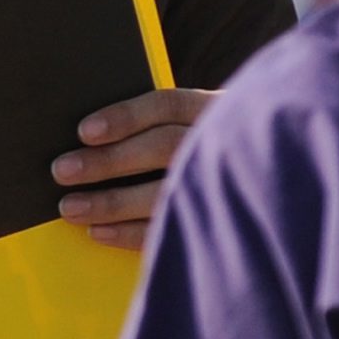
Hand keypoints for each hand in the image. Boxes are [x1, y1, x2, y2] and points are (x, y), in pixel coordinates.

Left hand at [52, 86, 213, 249]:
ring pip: (166, 193)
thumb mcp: (190, 128)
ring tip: (71, 207)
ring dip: (112, 202)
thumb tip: (87, 140)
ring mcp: (226, 187)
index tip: (84, 131)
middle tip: (62, 170)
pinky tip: (99, 231)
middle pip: (163, 147)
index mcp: (214, 109)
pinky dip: (130, 233)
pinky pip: (171, 231)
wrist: (276, 199)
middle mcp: (224, 144)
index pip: (168, 106)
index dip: (125, 117)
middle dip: (109, 160)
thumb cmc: (201, 153)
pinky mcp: (217, 226)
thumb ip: (151, 128)